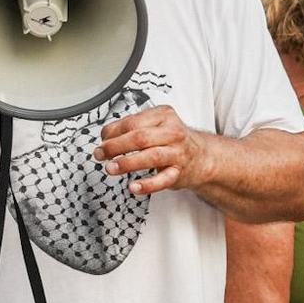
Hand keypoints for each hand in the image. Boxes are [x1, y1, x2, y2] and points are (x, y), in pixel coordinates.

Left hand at [94, 105, 209, 195]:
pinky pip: (163, 180)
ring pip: (151, 156)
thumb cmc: (173, 140)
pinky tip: (134, 187)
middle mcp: (172, 132)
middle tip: (100, 154)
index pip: (132, 122)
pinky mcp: (180, 173)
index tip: (102, 141)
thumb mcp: (155, 125)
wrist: (202, 156)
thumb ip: (132, 127)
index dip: (112, 132)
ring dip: (127, 163)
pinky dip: (147, 185)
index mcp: (163, 115)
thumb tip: (106, 135)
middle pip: (139, 137)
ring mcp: (177, 152)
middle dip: (115, 146)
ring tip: (111, 168)